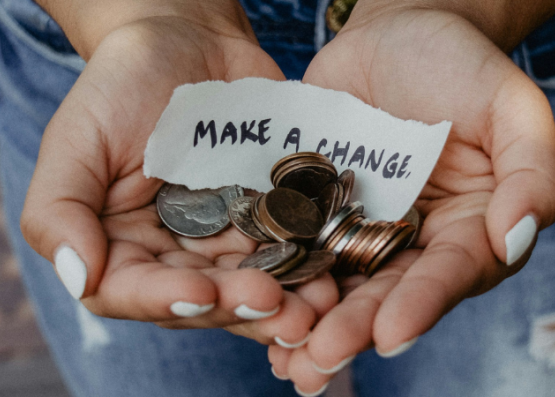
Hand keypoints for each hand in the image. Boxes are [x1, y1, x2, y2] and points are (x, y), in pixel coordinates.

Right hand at [21, 11, 337, 343]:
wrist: (189, 43)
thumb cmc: (123, 85)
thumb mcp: (78, 139)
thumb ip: (59, 209)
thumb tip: (79, 276)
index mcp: (124, 246)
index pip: (135, 291)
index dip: (166, 299)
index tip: (201, 290)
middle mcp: (178, 253)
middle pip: (206, 299)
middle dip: (241, 307)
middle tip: (280, 310)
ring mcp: (228, 238)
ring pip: (255, 284)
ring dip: (288, 301)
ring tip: (318, 305)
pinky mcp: (271, 217)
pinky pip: (292, 247)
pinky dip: (312, 263)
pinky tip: (334, 270)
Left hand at [269, 8, 554, 391]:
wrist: (397, 33)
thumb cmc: (461, 65)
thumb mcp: (512, 107)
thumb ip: (532, 173)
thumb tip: (516, 238)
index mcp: (468, 228)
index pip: (449, 273)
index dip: (422, 304)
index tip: (390, 333)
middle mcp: (414, 240)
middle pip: (386, 291)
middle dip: (354, 328)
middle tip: (320, 359)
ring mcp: (361, 226)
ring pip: (338, 281)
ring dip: (311, 320)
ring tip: (285, 358)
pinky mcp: (317, 207)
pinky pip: (297, 244)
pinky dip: (278, 275)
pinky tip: (253, 304)